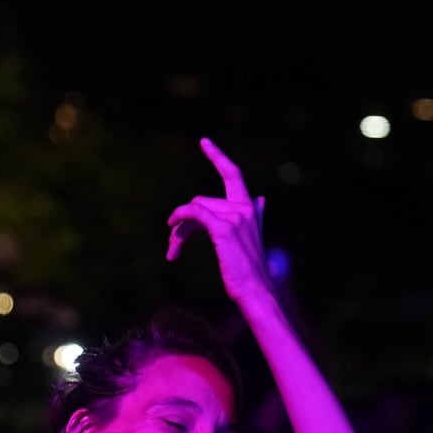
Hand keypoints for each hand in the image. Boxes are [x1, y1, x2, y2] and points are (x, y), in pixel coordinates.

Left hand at [167, 139, 271, 305]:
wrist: (256, 291)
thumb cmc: (251, 270)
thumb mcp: (253, 239)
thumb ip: (256, 216)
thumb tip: (261, 198)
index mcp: (250, 209)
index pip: (233, 175)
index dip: (218, 157)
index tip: (204, 142)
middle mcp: (244, 208)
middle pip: (201, 202)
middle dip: (183, 222)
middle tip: (172, 243)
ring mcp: (235, 217)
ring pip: (194, 210)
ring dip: (178, 231)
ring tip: (172, 251)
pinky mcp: (223, 228)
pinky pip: (194, 213)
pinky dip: (180, 218)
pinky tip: (171, 233)